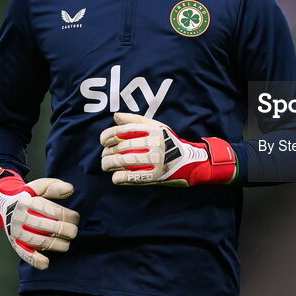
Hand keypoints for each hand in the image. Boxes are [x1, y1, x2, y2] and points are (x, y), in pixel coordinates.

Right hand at [0, 169, 79, 269]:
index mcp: (26, 201)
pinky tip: (46, 263)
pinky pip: (23, 252)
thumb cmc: (28, 195)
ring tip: (66, 245)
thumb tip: (70, 189)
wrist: (4, 204)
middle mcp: (18, 216)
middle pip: (45, 226)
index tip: (76, 218)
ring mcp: (15, 230)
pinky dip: (35, 260)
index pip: (51, 211)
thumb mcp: (39, 186)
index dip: (68, 216)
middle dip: (64, 231)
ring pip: (37, 241)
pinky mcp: (13, 242)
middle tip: (73, 232)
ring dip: (55, 245)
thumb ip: (54, 186)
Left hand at [98, 113, 237, 185]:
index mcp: (153, 130)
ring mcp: (156, 160)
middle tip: (104, 157)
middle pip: (122, 147)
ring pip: (124, 161)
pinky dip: (120, 178)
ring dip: (110, 164)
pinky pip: (132, 177)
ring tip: (106, 166)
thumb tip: (115, 116)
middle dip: (107, 153)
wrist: (192, 161)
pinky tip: (116, 177)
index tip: (103, 141)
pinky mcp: (157, 176)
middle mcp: (155, 143)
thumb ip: (136, 120)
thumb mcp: (158, 127)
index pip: (124, 131)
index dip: (108, 136)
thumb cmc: (171, 143)